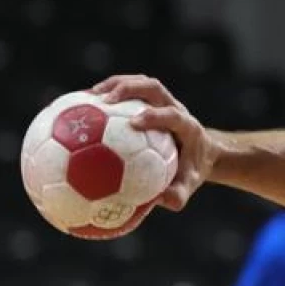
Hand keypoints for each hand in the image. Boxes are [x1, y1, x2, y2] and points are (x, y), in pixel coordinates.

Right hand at [91, 75, 218, 210]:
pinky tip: (83, 107)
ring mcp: (163, 101)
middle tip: (103, 100)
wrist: (201, 153)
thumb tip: (158, 202)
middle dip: (129, 88)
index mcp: (186, 126)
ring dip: (115, 84)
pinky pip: (129, 92)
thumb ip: (177, 195)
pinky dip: (108, 94)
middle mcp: (175, 108)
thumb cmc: (191, 171)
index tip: (133, 122)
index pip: (173, 114)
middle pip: (153, 87)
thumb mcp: (188, 185)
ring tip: (88, 96)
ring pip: (140, 83)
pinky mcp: (151, 101)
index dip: (155, 115)